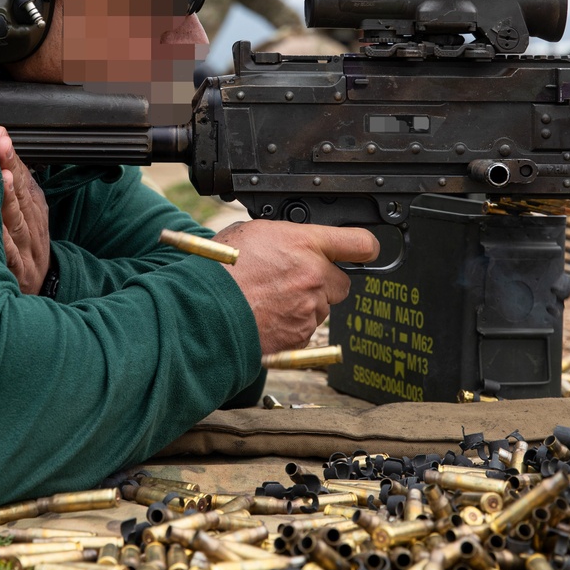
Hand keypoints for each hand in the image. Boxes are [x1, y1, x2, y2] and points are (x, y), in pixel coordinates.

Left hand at [0, 126, 49, 293]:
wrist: (41, 293)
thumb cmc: (27, 251)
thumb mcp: (30, 218)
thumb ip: (18, 191)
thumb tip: (3, 159)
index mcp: (35, 211)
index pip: (25, 178)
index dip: (13, 157)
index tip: (0, 133)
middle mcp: (32, 227)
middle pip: (22, 193)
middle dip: (10, 165)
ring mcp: (25, 249)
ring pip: (17, 220)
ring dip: (9, 197)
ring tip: (2, 176)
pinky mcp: (17, 272)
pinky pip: (9, 253)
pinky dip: (3, 238)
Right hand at [213, 221, 378, 355]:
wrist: (203, 310)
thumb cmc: (219, 269)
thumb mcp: (250, 233)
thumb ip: (281, 237)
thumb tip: (288, 240)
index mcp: (304, 244)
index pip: (359, 243)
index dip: (365, 247)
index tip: (365, 250)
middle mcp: (314, 276)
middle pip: (342, 282)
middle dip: (324, 282)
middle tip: (295, 280)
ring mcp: (309, 310)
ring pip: (321, 308)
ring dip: (305, 305)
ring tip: (270, 300)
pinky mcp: (300, 337)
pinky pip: (305, 330)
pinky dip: (291, 326)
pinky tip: (267, 317)